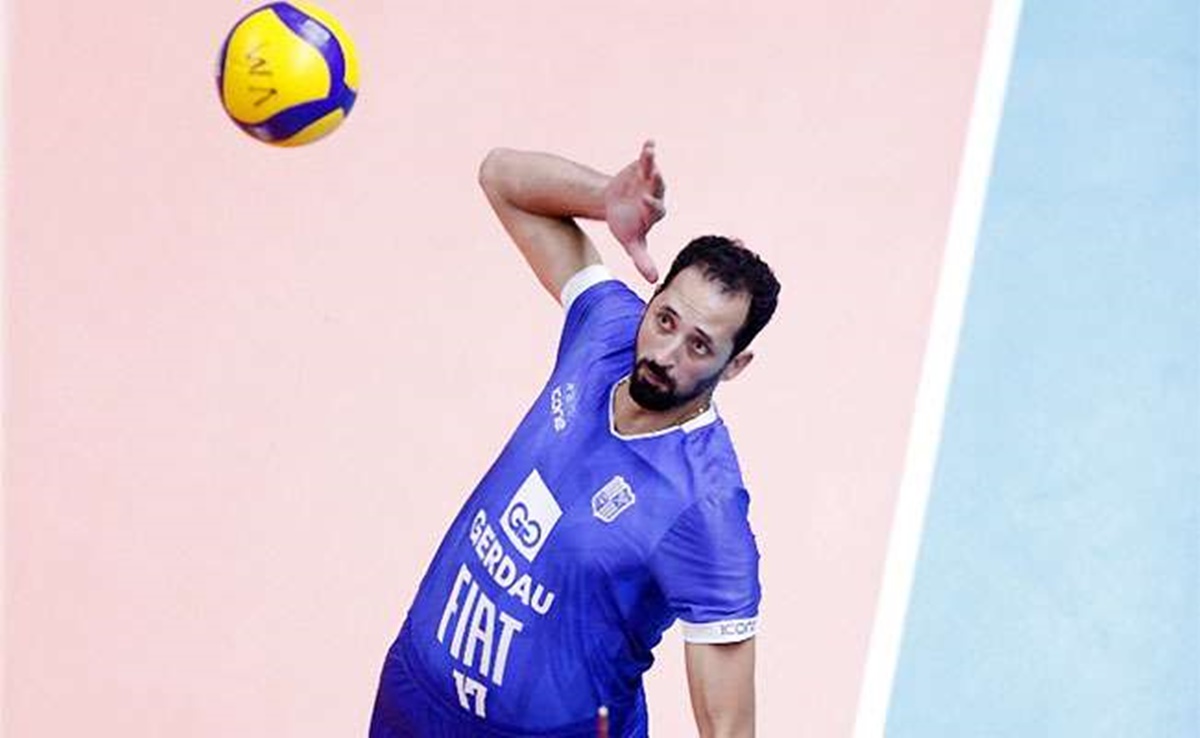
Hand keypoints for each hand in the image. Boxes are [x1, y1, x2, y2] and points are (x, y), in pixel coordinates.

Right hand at [603, 140, 666, 282]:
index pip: (656, 208)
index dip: (652, 204)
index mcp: (654, 212)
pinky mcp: (641, 168)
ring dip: (651, 161)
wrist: (613, 205)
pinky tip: (650, 142)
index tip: (646, 201)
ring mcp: (649, 179)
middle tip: (655, 175)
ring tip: (650, 152)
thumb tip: (654, 281)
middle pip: (658, 187)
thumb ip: (643, 260)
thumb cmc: (625, 226)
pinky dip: (648, 151)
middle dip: (656, 181)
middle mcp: (655, 194)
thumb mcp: (631, 244)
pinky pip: (646, 159)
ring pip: (652, 170)